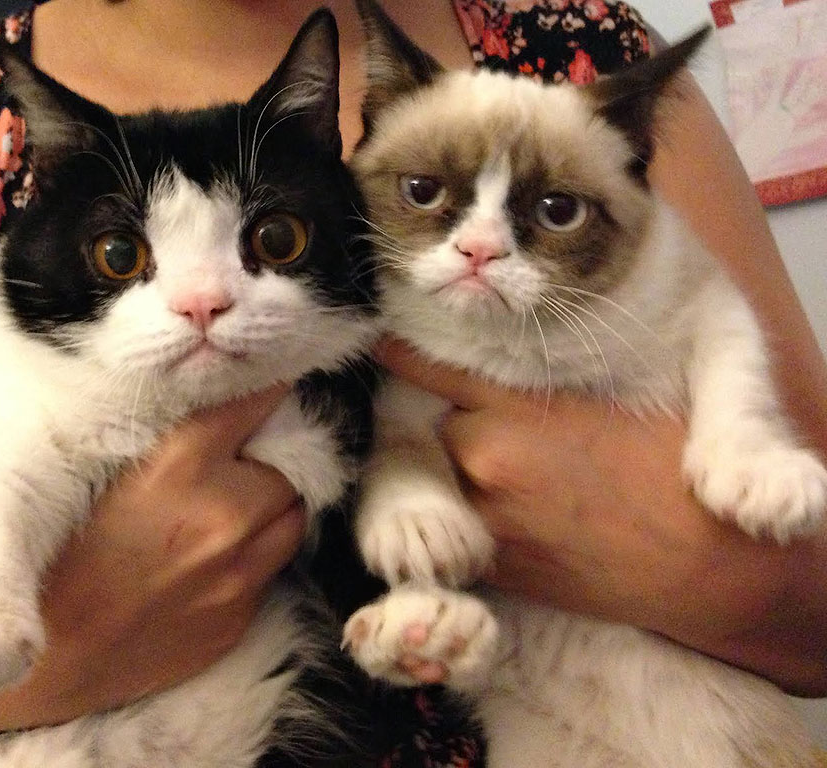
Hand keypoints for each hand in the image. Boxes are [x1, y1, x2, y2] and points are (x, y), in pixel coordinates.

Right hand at [0, 385, 304, 735]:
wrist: (41, 656)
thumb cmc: (53, 552)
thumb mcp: (98, 469)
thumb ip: (169, 437)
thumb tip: (217, 408)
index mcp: (183, 465)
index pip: (258, 401)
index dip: (268, 389)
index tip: (271, 384)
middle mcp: (225, 516)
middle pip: (288, 469)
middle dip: (267, 465)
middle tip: (234, 469)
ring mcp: (239, 574)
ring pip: (292, 520)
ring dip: (271, 512)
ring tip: (229, 516)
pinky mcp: (240, 620)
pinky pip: (269, 574)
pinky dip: (251, 562)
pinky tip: (205, 568)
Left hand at [377, 338, 826, 693]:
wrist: (703, 563)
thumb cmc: (669, 472)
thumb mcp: (605, 403)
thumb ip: (537, 392)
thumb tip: (496, 380)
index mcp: (517, 411)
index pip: (434, 371)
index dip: (402, 357)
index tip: (379, 344)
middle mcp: (486, 461)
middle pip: (433, 430)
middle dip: (447, 426)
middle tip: (480, 427)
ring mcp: (484, 519)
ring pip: (441, 481)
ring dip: (455, 473)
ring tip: (502, 476)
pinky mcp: (494, 566)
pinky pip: (460, 529)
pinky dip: (469, 517)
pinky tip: (505, 515)